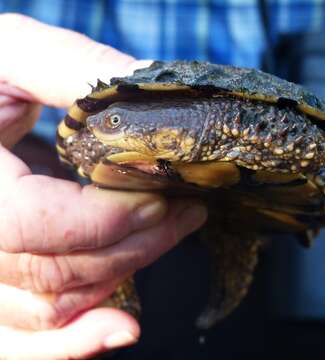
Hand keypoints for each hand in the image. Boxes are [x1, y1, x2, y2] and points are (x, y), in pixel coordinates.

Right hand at [0, 13, 207, 358]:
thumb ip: (75, 72)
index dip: (104, 221)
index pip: (28, 225)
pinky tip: (122, 328)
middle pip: (50, 271)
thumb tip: (153, 91)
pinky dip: (71, 344)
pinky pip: (20, 341)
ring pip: (47, 308)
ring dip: (119, 281)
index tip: (162, 200)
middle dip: (132, 246)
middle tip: (184, 213)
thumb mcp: (14, 53)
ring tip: (168, 236)